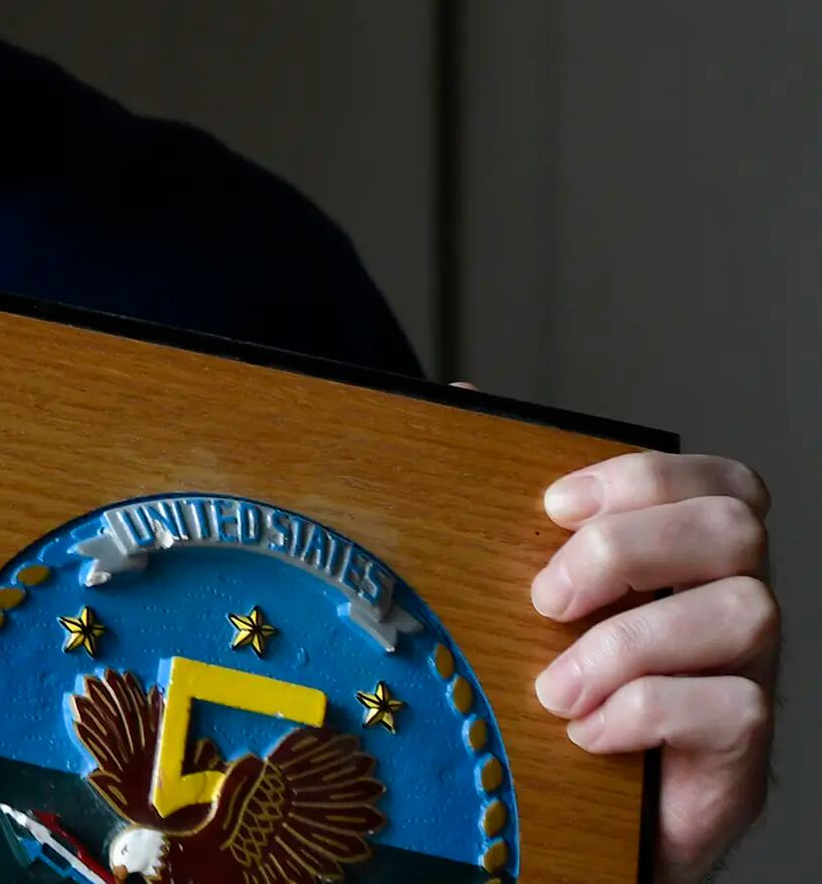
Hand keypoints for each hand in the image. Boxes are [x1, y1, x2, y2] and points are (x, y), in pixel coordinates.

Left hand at [530, 452, 776, 880]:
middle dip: (629, 549)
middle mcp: (733, 604)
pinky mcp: (744, 751)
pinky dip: (645, 713)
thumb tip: (465, 400)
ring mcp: (748, 676)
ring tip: (553, 688)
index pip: (717, 480)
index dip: (642, 476)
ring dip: (629, 643)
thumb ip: (501, 501)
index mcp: (688, 557)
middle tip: (544, 599)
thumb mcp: (518, 589)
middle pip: (736, 526)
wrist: (570, 814)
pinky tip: (587, 733)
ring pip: (747, 611)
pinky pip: (734, 707)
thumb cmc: (546, 687)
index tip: (553, 505)